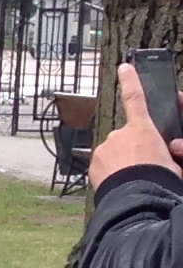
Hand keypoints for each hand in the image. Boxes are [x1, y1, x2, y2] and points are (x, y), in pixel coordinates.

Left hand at [91, 64, 182, 187]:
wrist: (135, 199)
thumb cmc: (159, 180)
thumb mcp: (175, 162)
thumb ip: (169, 150)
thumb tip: (169, 148)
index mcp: (142, 129)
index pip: (136, 98)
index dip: (131, 81)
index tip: (124, 67)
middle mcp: (119, 135)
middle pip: (127, 138)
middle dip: (135, 148)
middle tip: (145, 166)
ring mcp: (103, 149)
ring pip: (115, 152)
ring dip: (122, 161)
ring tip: (134, 177)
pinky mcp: (93, 164)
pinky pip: (104, 165)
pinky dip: (111, 171)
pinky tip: (121, 182)